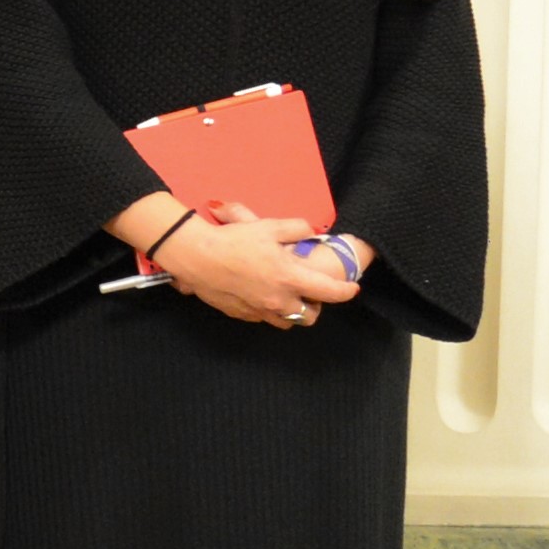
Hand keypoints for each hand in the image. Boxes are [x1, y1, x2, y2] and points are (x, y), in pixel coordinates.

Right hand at [153, 202, 364, 327]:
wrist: (196, 257)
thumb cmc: (234, 240)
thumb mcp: (268, 226)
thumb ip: (296, 228)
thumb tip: (309, 231)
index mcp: (291, 278)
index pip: (330, 292)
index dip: (346, 292)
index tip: (352, 289)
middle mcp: (279, 300)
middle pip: (309, 316)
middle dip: (315, 307)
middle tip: (308, 291)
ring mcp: (259, 310)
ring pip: (286, 321)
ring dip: (291, 311)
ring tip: (284, 295)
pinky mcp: (242, 314)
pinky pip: (262, 318)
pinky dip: (267, 309)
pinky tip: (258, 293)